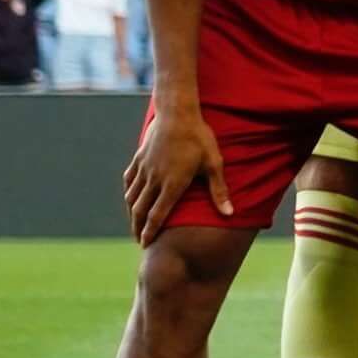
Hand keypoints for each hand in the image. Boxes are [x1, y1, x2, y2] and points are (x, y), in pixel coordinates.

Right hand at [122, 99, 233, 244]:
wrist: (177, 113)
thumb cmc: (199, 138)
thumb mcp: (214, 163)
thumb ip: (219, 191)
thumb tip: (229, 214)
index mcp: (173, 184)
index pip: (158, 215)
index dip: (150, 232)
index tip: (146, 244)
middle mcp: (154, 180)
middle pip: (140, 210)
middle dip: (138, 228)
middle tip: (140, 240)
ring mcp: (144, 169)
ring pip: (132, 197)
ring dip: (132, 213)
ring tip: (135, 223)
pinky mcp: (139, 158)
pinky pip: (129, 180)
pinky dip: (128, 192)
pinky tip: (130, 198)